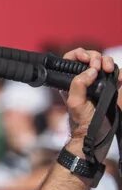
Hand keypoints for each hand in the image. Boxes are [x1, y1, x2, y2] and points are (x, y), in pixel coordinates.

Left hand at [63, 47, 117, 162]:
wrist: (96, 135)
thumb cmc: (82, 121)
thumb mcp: (75, 103)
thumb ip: (78, 85)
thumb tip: (90, 71)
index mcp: (71, 81)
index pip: (71, 60)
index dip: (78, 54)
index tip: (85, 58)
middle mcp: (84, 80)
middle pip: (90, 58)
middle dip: (95, 57)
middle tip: (98, 66)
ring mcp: (98, 83)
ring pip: (104, 64)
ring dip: (108, 62)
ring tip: (109, 69)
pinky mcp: (110, 88)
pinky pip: (116, 74)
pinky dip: (118, 72)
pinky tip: (118, 78)